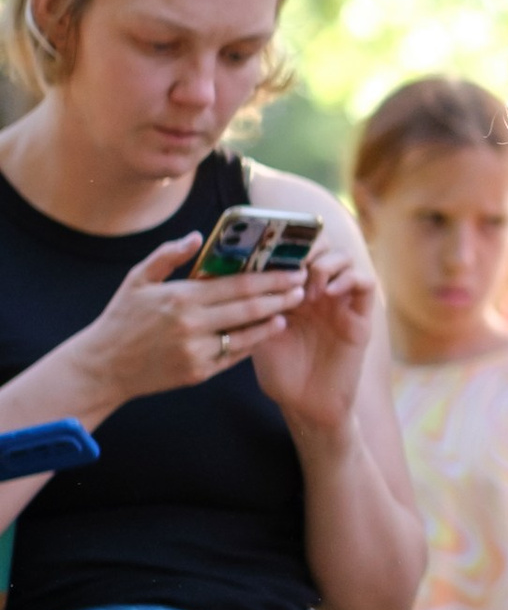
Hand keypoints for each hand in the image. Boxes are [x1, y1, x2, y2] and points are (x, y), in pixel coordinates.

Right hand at [57, 235, 312, 416]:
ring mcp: (197, 352)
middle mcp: (192, 325)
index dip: (271, 278)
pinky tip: (267, 331)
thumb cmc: (121, 318)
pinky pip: (234, 356)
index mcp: (181, 298)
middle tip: (303, 288)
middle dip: (281, 297)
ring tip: (291, 310)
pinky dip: (252, 343)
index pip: (238, 285)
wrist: (103, 367)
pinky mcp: (199, 373)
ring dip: (273, 322)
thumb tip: (198, 236)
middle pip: (250, 309)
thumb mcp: (137, 279)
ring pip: (247, 335)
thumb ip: (168, 256)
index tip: (293, 271)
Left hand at [250, 239, 378, 440]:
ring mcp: (340, 301)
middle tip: (291, 261)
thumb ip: (255, 305)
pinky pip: (364, 283)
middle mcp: (316, 290)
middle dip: (306, 246)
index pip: (292, 250)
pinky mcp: (360, 316)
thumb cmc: (280, 373)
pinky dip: (349, 278)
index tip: (265, 246)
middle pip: (320, 245)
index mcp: (291, 290)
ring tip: (308, 285)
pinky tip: (328, 292)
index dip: (281, 242)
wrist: (306, 406)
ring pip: (343, 257)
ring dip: (325, 263)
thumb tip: (237, 273)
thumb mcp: (257, 333)